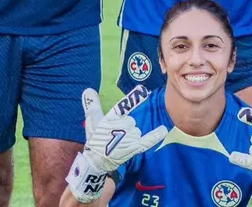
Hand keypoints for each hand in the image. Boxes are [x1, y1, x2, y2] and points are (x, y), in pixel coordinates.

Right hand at [65, 86, 167, 202]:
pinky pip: (147, 141)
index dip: (132, 99)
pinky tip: (163, 130)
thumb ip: (92, 105)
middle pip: (131, 120)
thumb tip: (88, 90)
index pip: (122, 107)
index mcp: (110, 119)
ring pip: (136, 129)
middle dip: (124, 126)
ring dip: (130, 134)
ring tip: (118, 143)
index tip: (142, 89)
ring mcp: (128, 138)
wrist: (96, 161)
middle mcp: (121, 127)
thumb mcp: (91, 122)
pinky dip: (155, 136)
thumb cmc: (95, 140)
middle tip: (113, 135)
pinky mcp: (134, 148)